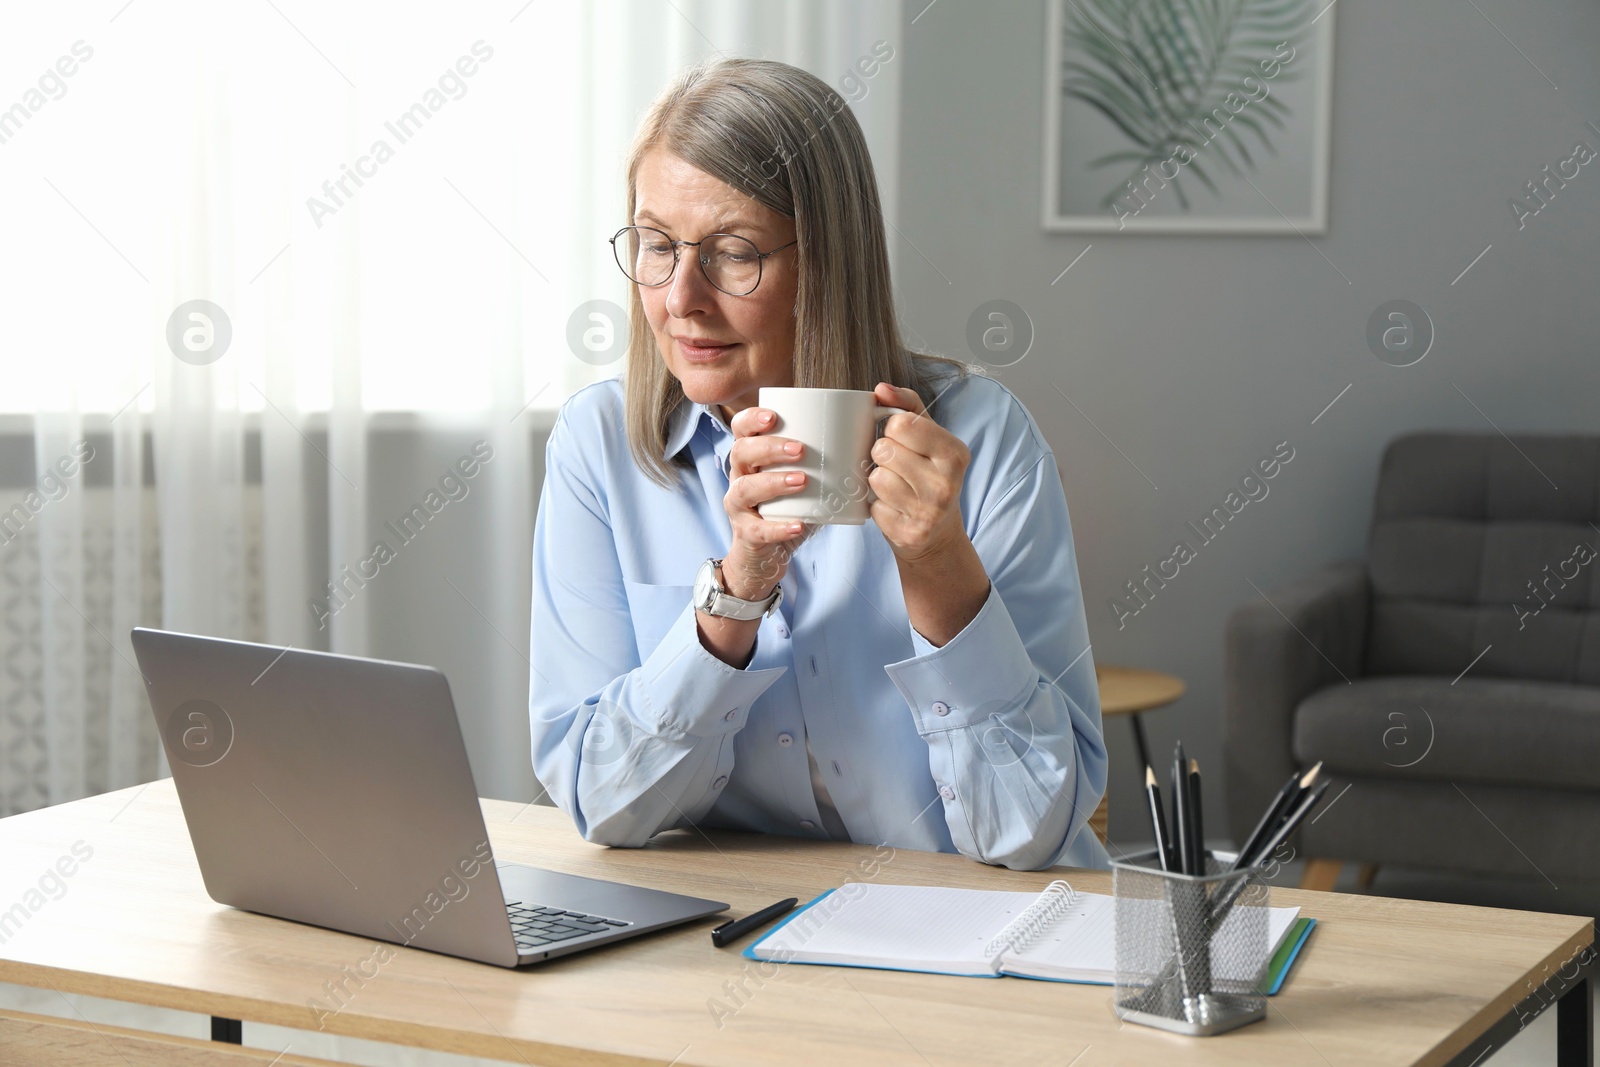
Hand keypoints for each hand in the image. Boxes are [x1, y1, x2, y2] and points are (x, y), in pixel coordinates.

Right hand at [720, 406, 816, 600]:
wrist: (767, 556)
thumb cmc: (788, 509)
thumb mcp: (803, 481)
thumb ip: (824, 460)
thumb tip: (867, 435)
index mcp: (752, 458)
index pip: (740, 429)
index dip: (752, 419)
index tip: (774, 416)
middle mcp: (740, 478)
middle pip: (741, 452)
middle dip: (769, 447)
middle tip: (800, 449)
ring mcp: (739, 507)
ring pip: (745, 488)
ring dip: (774, 482)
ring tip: (801, 480)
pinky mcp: (746, 534)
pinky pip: (757, 529)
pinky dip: (778, 527)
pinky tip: (798, 524)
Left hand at [867, 382, 970, 563]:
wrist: (938, 535)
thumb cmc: (929, 475)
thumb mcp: (928, 437)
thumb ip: (906, 406)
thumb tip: (881, 389)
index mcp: (955, 453)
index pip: (900, 423)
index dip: (891, 430)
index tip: (902, 442)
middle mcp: (946, 483)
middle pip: (883, 450)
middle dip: (883, 456)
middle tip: (898, 468)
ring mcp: (929, 512)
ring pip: (876, 478)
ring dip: (879, 482)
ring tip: (897, 488)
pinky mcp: (909, 534)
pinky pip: (873, 507)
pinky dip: (878, 507)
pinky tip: (895, 509)